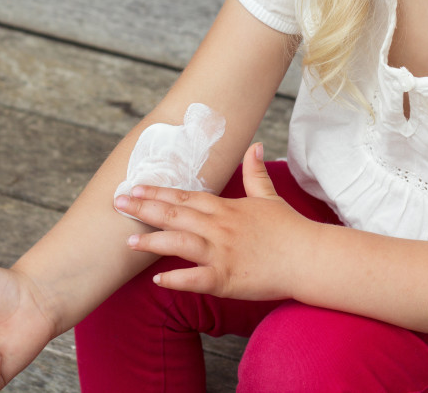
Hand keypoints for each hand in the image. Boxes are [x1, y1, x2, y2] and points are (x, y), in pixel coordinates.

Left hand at [115, 143, 318, 300]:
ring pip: (180, 243)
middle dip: (144, 207)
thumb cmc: (289, 229)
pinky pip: (196, 279)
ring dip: (153, 241)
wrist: (309, 257)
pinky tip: (158, 281)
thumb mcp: (269, 196)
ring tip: (129, 240)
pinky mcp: (227, 278)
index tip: (135, 186)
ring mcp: (222, 253)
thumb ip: (255, 172)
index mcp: (226, 208)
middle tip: (117, 202)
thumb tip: (255, 145)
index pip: (185, 195)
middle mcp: (220, 227)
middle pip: (176, 214)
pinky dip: (176, 279)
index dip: (158, 190)